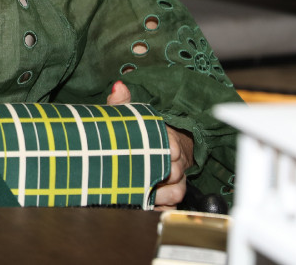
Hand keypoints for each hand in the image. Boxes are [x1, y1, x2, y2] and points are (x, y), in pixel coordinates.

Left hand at [107, 80, 194, 208]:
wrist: (148, 150)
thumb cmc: (139, 132)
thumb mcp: (129, 117)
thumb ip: (122, 103)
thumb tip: (118, 87)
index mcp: (167, 140)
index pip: (173, 146)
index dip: (166, 150)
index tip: (157, 152)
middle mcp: (175, 161)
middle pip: (175, 172)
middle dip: (161, 175)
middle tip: (142, 178)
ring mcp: (175, 180)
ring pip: (177, 191)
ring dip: (161, 195)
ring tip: (144, 195)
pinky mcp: (170, 196)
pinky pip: (172, 206)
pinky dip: (161, 209)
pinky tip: (148, 208)